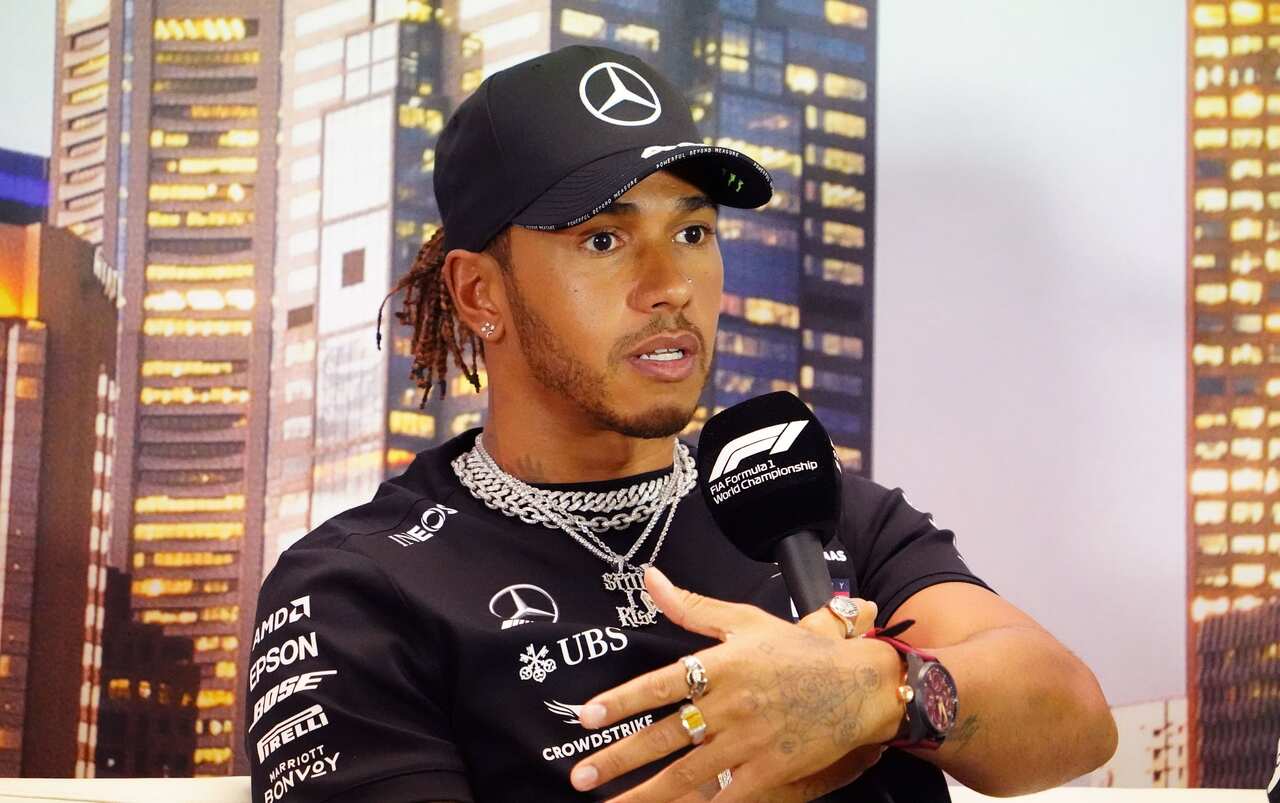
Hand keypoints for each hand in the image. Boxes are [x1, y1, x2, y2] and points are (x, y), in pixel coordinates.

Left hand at [569, 566, 902, 801]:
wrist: (858, 686)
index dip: (621, 701)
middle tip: (582, 776)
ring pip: (687, 773)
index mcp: (721, 666)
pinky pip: (727, 795)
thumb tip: (649, 579)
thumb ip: (692, 607)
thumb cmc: (798, 652)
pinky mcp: (769, 771)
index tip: (586, 717)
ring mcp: (749, 741)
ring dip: (646, 793)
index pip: (659, 684)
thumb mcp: (745, 621)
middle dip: (619, 758)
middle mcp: (729, 705)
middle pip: (664, 735)